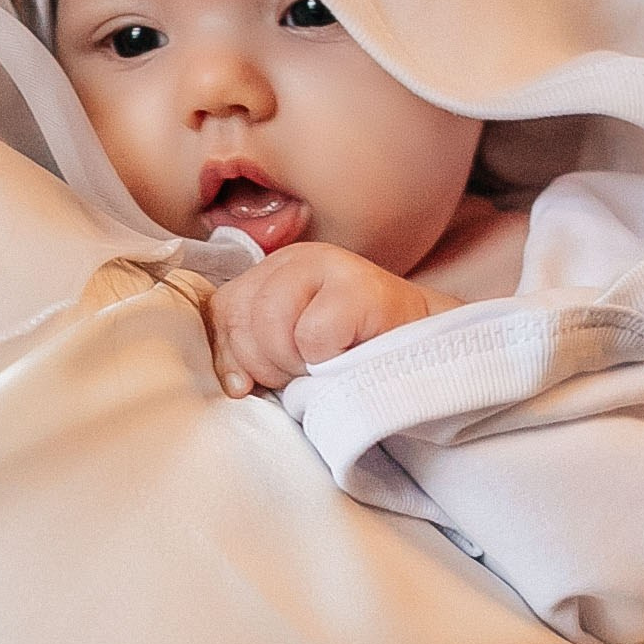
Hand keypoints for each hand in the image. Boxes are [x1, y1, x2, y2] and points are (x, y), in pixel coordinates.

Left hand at [208, 244, 444, 395]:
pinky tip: (348, 357)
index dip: (230, 354)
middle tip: (302, 372)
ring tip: (323, 366)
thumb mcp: (285, 352)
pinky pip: (312, 337)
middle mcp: (298, 259)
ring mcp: (331, 266)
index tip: (257, 380)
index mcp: (272, 269)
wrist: (423, 352)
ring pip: (272, 325)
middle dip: (266, 363)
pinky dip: (326, 361)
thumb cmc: (349, 357)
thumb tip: (232, 384)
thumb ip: (247, 353)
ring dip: (294, 364)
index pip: (220, 309)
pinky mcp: (361, 288)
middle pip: (243, 318)